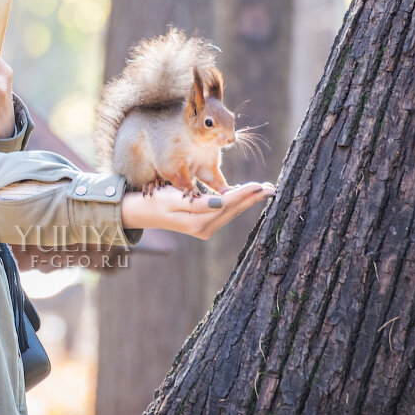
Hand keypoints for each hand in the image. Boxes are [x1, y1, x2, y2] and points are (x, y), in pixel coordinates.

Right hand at [120, 182, 274, 239]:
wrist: (142, 212)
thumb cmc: (154, 201)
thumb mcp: (171, 199)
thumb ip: (196, 203)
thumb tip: (220, 204)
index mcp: (197, 222)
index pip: (226, 205)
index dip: (244, 194)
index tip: (259, 185)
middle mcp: (204, 228)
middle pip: (234, 210)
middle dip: (253, 198)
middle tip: (273, 188)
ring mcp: (205, 229)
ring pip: (232, 212)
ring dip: (249, 200)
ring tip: (266, 190)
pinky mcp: (204, 225)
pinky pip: (225, 213)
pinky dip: (238, 203)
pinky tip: (248, 197)